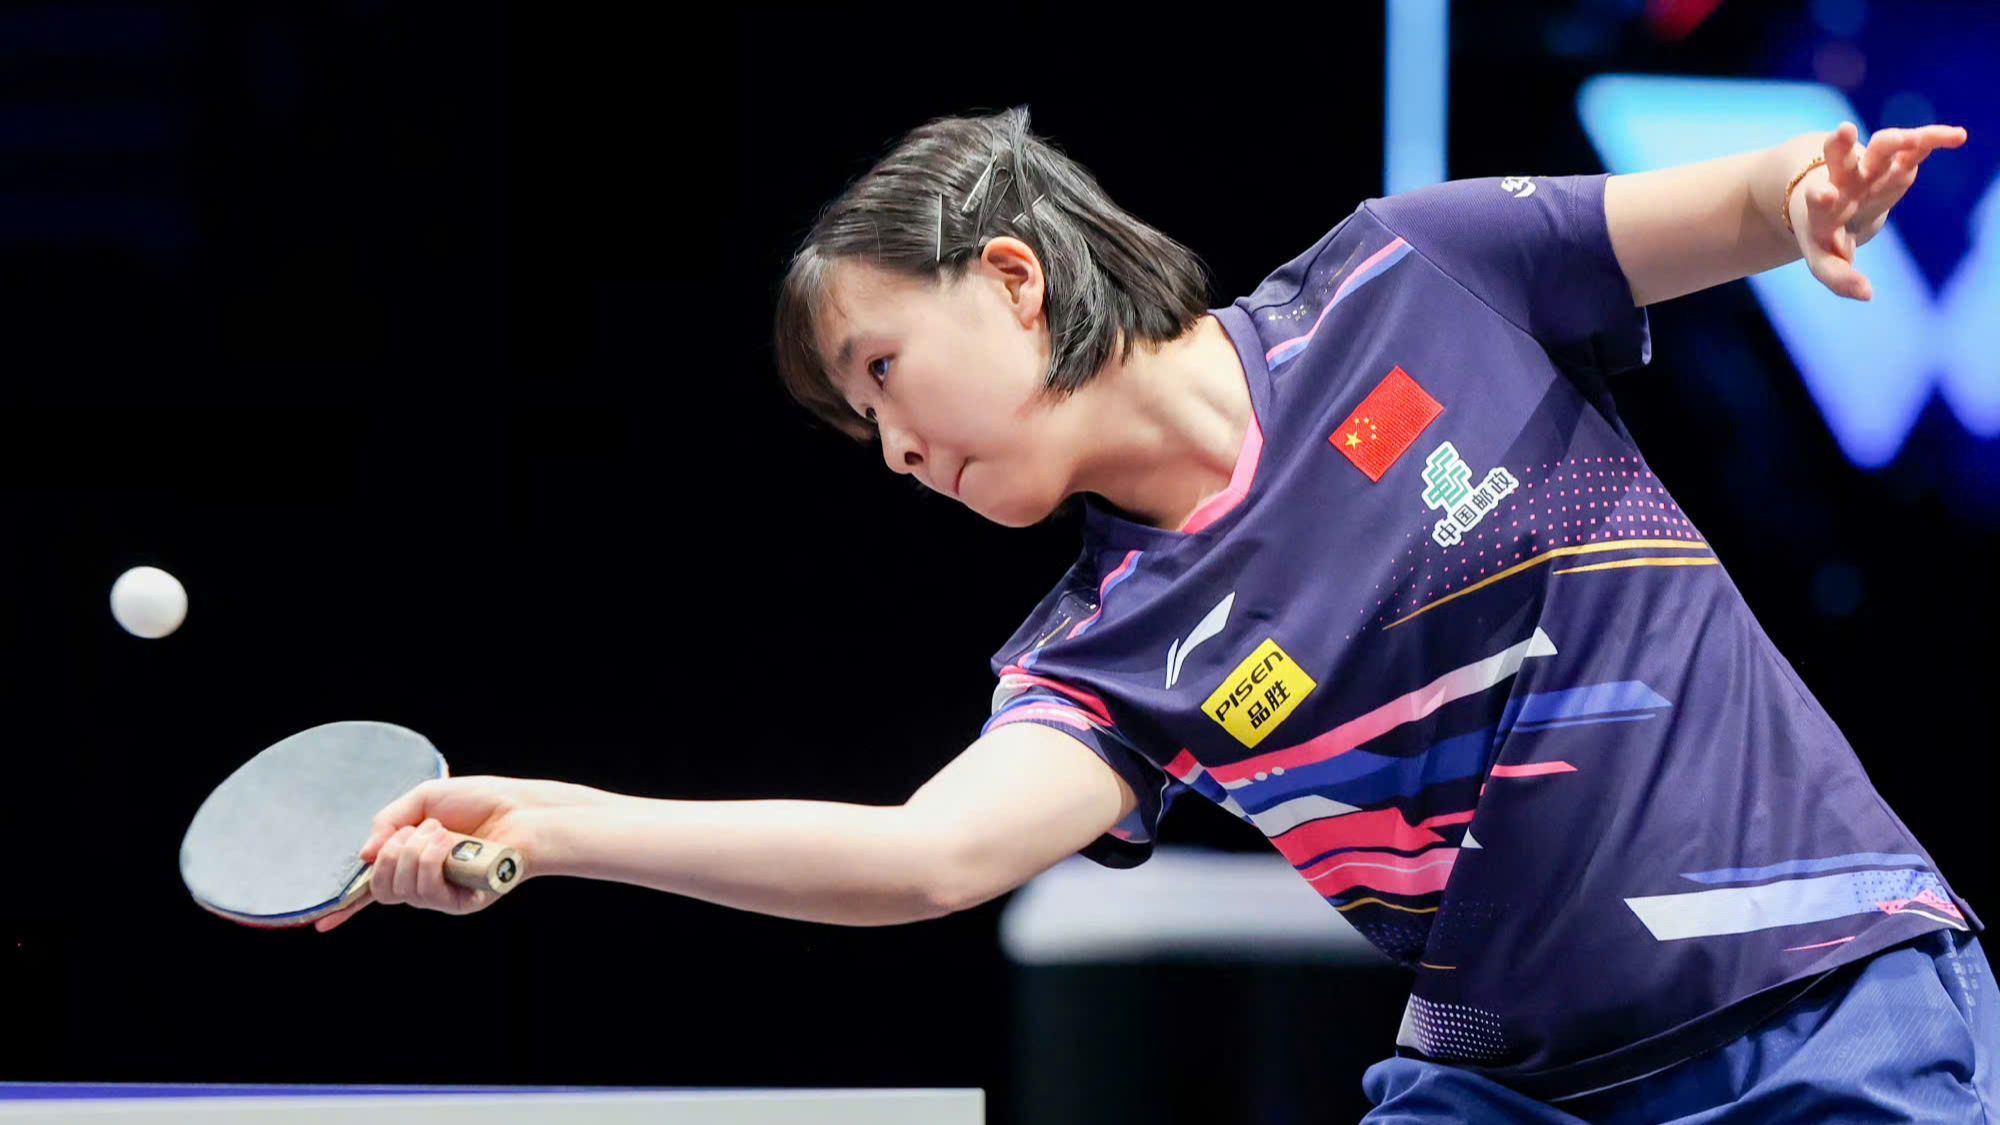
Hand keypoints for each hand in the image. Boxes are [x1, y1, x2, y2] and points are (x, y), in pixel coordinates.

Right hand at [313, 775, 598, 931]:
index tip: (320, 925)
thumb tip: (363, 855)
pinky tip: (450, 844)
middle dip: (390, 853)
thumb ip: (388, 821)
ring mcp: (443, 896)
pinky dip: (432, 860)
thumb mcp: (425, 800)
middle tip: (419, 830)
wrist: (521, 809)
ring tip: (442, 832)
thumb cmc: (480, 802)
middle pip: (381, 888)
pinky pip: (427, 891)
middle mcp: (426, 883)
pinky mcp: (462, 903)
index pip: (375, 889)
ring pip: (400, 889)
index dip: (346, 907)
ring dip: (415, 851)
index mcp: (413, 861)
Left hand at [1794, 121, 1966, 299]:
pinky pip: (1916, 146)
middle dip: (1841, 147)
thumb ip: (1840, 278)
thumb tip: (1868, 295)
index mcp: (1820, 206)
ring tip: (1912, 140)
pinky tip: (1958, 136)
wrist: (1826, 201)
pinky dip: (1934, 139)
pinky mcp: (1893, 160)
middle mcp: (1842, 180)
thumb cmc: (1824, 235)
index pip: (1818, 203)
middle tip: (1844, 132)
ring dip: (1896, 140)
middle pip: (1839, 159)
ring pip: (1881, 146)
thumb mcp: (1824, 260)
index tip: (1823, 194)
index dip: (1821, 198)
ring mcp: (1868, 167)